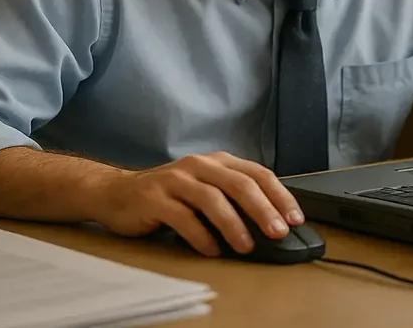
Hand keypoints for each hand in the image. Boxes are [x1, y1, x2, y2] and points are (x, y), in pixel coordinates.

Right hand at [91, 151, 303, 256]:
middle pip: (239, 184)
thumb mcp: (205, 189)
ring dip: (234, 224)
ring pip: (212, 199)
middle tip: (278, 232)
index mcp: (217, 162)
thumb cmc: (169, 195)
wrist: (117, 193)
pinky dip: (201, 235)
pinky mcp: (154, 198)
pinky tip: (211, 250)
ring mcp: (175, 180)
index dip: (279, 195)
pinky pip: (183, 217)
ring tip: (246, 246)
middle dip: (263, 209)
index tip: (295, 219)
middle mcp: (199, 165)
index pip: (257, 173)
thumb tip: (271, 224)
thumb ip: (233, 199)